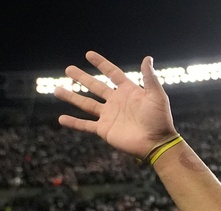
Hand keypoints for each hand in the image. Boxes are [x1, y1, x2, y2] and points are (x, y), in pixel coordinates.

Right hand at [55, 51, 177, 158]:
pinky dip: (73, 122)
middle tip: (68, 69)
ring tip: (57, 90)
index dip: (101, 64)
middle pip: (95, 87)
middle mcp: (116, 102)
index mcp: (129, 91)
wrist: (157, 143)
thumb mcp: (157, 96)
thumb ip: (149, 78)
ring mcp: (109, 116)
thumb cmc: (160, 119)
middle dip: (82, 78)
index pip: (112, 74)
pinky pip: (85, 125)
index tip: (88, 54)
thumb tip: (148, 58)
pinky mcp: (105, 130)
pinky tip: (61, 118)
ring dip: (72, 97)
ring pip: (86, 104)